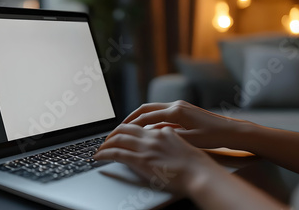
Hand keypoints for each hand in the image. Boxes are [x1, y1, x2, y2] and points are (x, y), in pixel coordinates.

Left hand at [94, 124, 217, 193]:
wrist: (200, 173)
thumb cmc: (196, 165)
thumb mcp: (185, 144)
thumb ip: (171, 138)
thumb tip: (163, 135)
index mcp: (163, 131)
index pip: (139, 124)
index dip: (126, 127)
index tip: (120, 133)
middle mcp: (152, 136)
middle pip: (125, 128)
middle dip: (112, 133)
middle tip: (105, 140)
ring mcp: (146, 147)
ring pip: (118, 138)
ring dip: (105, 143)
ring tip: (99, 148)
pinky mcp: (141, 160)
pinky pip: (116, 153)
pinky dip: (104, 153)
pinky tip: (99, 156)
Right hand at [111, 100, 252, 149]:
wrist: (232, 130)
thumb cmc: (213, 136)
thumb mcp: (190, 140)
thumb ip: (168, 137)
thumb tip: (150, 136)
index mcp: (176, 111)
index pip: (147, 117)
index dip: (132, 124)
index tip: (120, 131)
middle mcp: (176, 105)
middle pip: (146, 108)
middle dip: (132, 117)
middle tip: (119, 126)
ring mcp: (180, 106)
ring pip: (153, 109)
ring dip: (141, 117)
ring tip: (130, 127)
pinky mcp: (183, 110)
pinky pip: (162, 113)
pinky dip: (152, 120)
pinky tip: (148, 129)